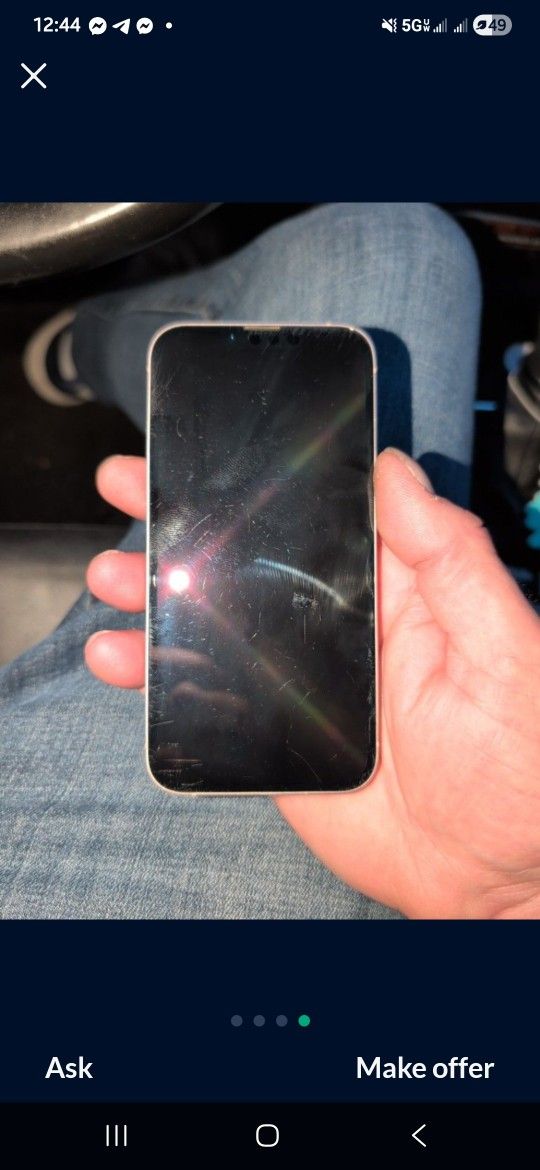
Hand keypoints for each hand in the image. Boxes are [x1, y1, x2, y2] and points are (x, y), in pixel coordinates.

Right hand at [85, 450, 539, 917]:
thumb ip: (452, 559)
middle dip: (185, 523)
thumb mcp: (505, 647)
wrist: (491, 878)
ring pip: (212, 625)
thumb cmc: (520, 767)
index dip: (259, 481)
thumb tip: (397, 472)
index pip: (316, 519)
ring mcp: (298, 684)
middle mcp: (339, 629)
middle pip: (248, 562)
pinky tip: (121, 659)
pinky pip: (203, 699)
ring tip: (113, 576)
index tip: (206, 448)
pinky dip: (155, 678)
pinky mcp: (270, 737)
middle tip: (129, 482)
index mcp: (395, 592)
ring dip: (156, 595)